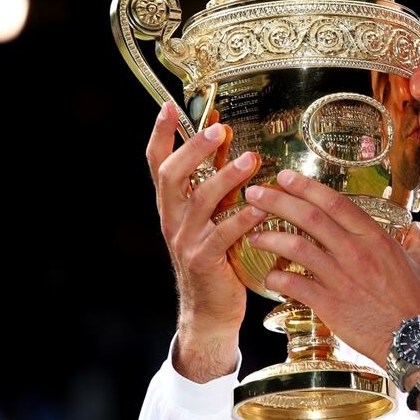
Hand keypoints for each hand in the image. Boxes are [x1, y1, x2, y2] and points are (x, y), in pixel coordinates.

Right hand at [146, 102, 265, 380]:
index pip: (157, 164)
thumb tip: (225, 140)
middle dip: (194, 149)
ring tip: (251, 160)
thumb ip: (214, 183)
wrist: (210, 312)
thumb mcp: (210, 218)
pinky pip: (223, 235)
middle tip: (219, 130)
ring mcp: (185, 241)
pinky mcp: (205, 262)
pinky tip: (262, 207)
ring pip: (199, 202)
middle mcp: (172, 220)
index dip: (160, 135)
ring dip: (226, 178)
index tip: (167, 106)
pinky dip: (243, 218)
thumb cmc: (216, 258)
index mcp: (171, 206)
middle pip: (172, 176)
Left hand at [243, 169, 419, 365]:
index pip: (336, 202)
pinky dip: (277, 278)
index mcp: (376, 238)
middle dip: (277, 201)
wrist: (417, 341)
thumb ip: (417, 243)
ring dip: (270, 238)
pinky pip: (294, 285)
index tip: (286, 177)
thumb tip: (417, 229)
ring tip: (252, 234)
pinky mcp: (330, 304)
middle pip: (310, 217)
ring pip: (296, 247)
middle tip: (255, 193)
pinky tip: (269, 277)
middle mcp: (355, 252)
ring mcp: (341, 278)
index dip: (307, 187)